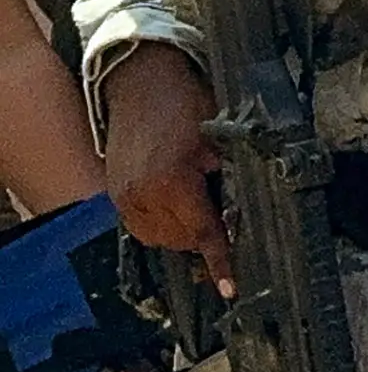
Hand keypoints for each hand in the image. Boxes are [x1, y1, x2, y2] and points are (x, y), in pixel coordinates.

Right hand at [99, 50, 233, 293]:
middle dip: (207, 233)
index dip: (220, 261)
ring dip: (184, 231)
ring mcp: (124, 199)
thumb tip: (248, 211)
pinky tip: (178, 201)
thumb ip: (233, 178)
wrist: (142, 83)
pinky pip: (144, 227)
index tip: (230, 288)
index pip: (203, 233)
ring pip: (162, 239)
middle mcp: (142, 197)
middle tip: (223, 208)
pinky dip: (164, 223)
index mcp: (172, 183)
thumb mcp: (219, 139)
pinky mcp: (114, 196)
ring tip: (199, 199)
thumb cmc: (187, 104)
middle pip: (183, 241)